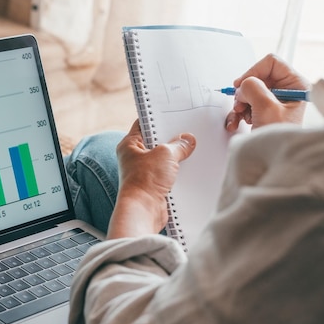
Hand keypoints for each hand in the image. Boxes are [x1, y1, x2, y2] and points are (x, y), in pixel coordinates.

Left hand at [107, 120, 195, 238]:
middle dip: (172, 138)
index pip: (143, 123)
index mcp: (129, 145)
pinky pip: (168, 173)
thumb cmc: (146, 180)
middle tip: (189, 130)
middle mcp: (134, 157)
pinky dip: (178, 171)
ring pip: (163, 159)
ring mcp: (143, 172)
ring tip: (194, 147)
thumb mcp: (166, 154)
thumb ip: (178, 145)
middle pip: (156, 141)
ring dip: (177, 156)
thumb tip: (188, 140)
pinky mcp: (153, 185)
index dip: (158, 117)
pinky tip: (191, 167)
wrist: (143, 211)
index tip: (174, 112)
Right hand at [225, 54, 309, 131]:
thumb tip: (243, 84)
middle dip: (244, 92)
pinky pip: (244, 105)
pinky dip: (237, 114)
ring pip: (248, 92)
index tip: (241, 85)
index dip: (253, 71)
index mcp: (296, 85)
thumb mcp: (267, 108)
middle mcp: (286, 91)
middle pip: (257, 77)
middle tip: (241, 105)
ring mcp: (273, 102)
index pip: (271, 63)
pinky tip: (236, 124)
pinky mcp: (262, 112)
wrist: (275, 161)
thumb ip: (254, 88)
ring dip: (239, 105)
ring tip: (240, 117)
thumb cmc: (280, 137)